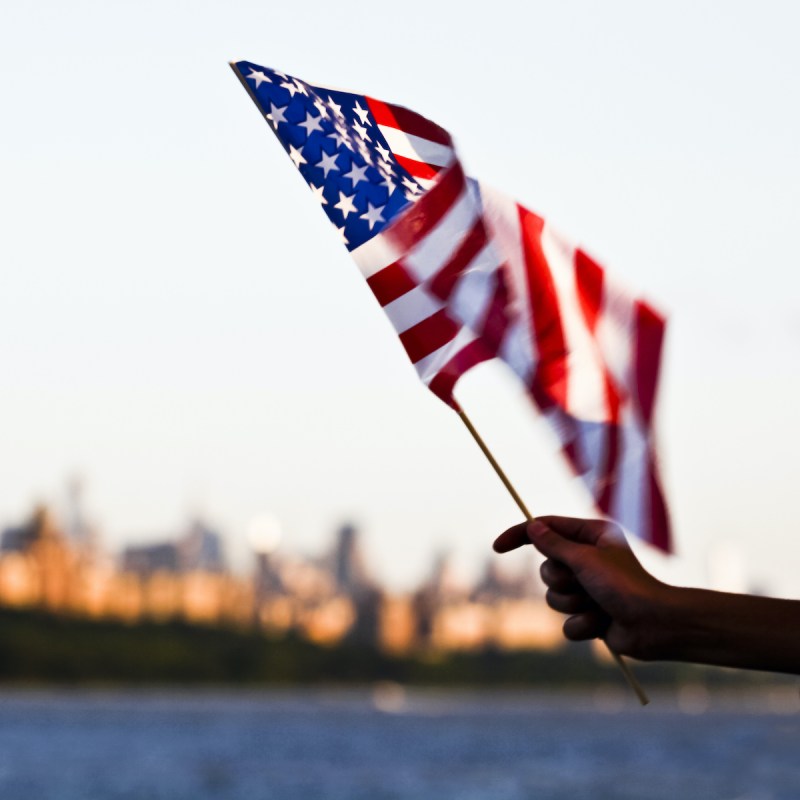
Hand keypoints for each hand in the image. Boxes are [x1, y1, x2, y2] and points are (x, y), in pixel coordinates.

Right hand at [493, 516, 670, 659]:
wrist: (656, 626)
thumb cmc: (626, 585)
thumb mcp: (585, 559)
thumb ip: (554, 545)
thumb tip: (533, 527)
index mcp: (591, 536)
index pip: (546, 529)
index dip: (520, 536)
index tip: (498, 547)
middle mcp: (588, 559)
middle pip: (546, 568)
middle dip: (560, 580)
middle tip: (582, 582)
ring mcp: (589, 589)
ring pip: (553, 597)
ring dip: (572, 604)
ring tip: (596, 605)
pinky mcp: (590, 615)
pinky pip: (566, 622)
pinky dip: (582, 624)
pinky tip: (602, 624)